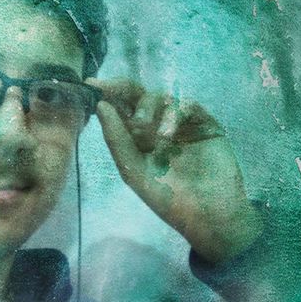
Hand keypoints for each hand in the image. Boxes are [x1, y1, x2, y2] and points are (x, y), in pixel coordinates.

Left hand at [87, 78, 262, 265]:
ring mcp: (182, 124)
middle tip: (110, 90)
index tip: (91, 86)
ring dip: (148, 108)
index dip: (106, 96)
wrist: (209, 216)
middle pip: (138, 96)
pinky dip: (175, 114)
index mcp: (137, 139)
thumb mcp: (133, 172)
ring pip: (160, 98)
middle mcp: (158, 127)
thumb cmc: (169, 200)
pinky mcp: (205, 123)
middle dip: (122, 90)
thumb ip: (117, 140)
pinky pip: (187, 105)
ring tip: (145, 131)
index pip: (119, 110)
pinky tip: (168, 134)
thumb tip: (101, 106)